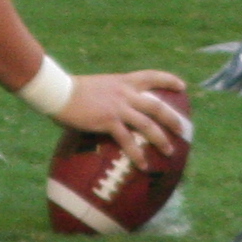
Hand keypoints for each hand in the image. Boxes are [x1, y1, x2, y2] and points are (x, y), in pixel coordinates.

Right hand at [54, 71, 190, 165]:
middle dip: (172, 118)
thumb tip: (105, 109)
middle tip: (182, 129)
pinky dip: (137, 154)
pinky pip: (128, 140)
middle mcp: (124, 93)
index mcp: (122, 81)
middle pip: (157, 105)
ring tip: (170, 151)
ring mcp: (118, 107)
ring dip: (161, 139)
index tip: (182, 86)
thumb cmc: (70, 89)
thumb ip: (107, 95)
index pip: (151, 76)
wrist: (58, 90)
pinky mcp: (108, 121)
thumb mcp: (96, 87)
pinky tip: (143, 165)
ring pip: (148, 124)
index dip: (168, 80)